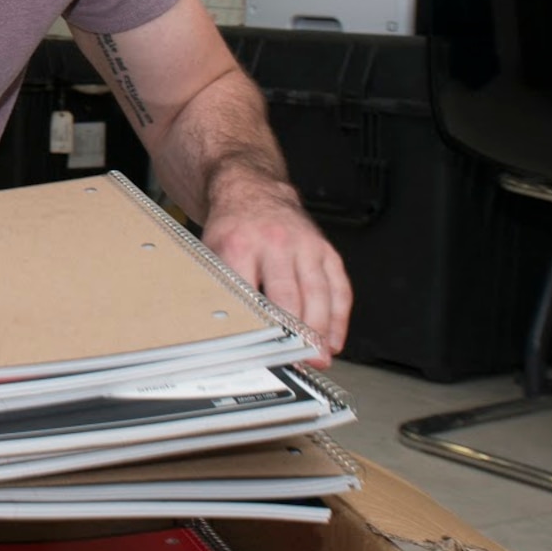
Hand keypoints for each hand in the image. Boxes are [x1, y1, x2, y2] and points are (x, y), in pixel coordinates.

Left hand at [200, 188, 350, 366]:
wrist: (251, 190)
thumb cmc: (232, 228)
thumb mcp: (211, 253)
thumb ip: (217, 288)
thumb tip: (217, 331)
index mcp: (239, 245)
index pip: (249, 293)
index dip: (258, 326)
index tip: (262, 352)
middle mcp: (275, 244)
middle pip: (289, 296)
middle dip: (296, 333)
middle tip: (299, 360)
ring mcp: (305, 245)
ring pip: (319, 294)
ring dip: (321, 330)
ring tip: (319, 356)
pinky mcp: (325, 249)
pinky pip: (339, 287)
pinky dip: (339, 317)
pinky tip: (334, 339)